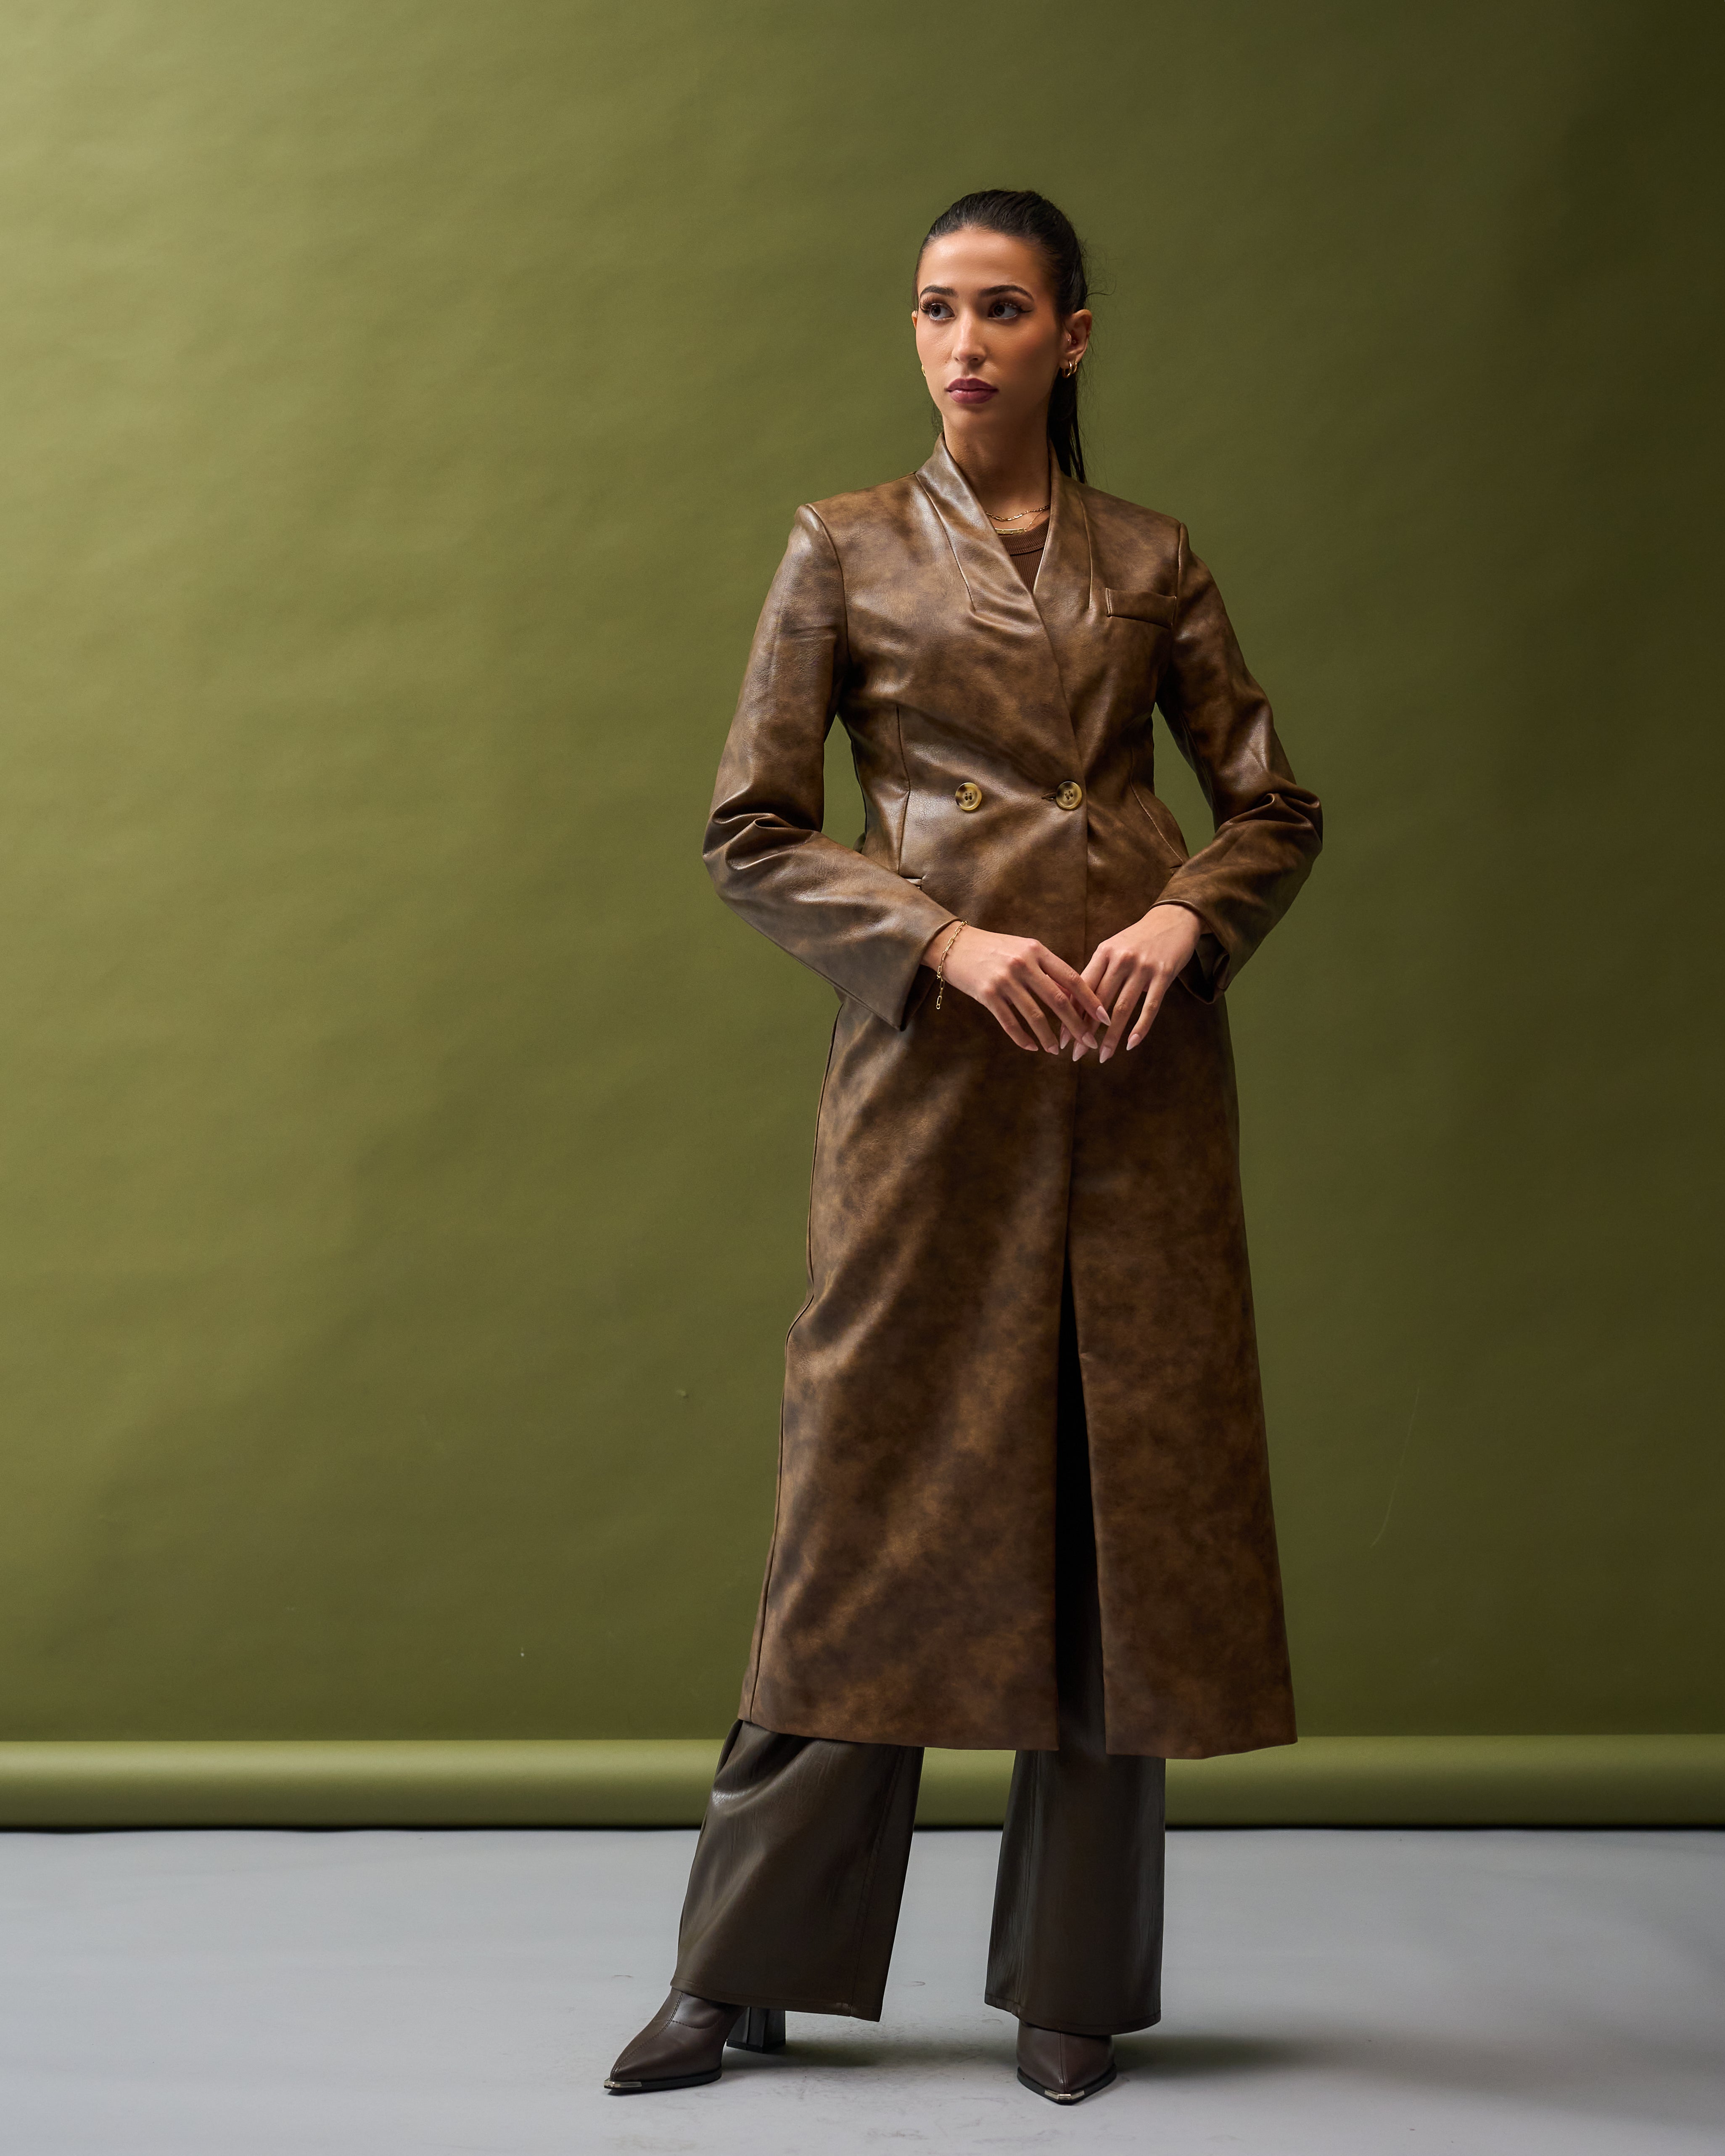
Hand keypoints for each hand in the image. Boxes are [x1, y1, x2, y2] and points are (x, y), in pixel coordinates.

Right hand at [924, 923, 1109, 1054]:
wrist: (954, 945)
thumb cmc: (994, 948)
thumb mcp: (1024, 950)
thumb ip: (1048, 969)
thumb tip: (1074, 995)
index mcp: (1037, 951)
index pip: (1072, 978)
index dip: (1091, 1000)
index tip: (1105, 1018)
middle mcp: (1024, 964)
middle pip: (1059, 1000)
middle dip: (1077, 1025)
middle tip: (1088, 1043)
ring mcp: (1005, 980)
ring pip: (1035, 1015)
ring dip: (1049, 1037)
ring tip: (1057, 1051)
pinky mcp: (987, 994)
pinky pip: (1010, 1023)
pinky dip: (1023, 1038)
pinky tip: (1032, 1047)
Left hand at [1078, 904, 1202, 1062]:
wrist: (1173, 919)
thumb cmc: (1138, 939)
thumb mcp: (1113, 948)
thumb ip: (1097, 972)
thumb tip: (1073, 1002)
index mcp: (1104, 952)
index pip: (1081, 989)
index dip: (1069, 1015)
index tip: (1061, 1038)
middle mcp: (1121, 959)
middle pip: (1098, 1002)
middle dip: (1085, 1031)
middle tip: (1075, 1055)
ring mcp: (1143, 967)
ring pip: (1122, 1008)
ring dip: (1110, 1036)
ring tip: (1102, 1056)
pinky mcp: (1164, 975)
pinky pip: (1150, 1007)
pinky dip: (1140, 1028)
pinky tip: (1131, 1044)